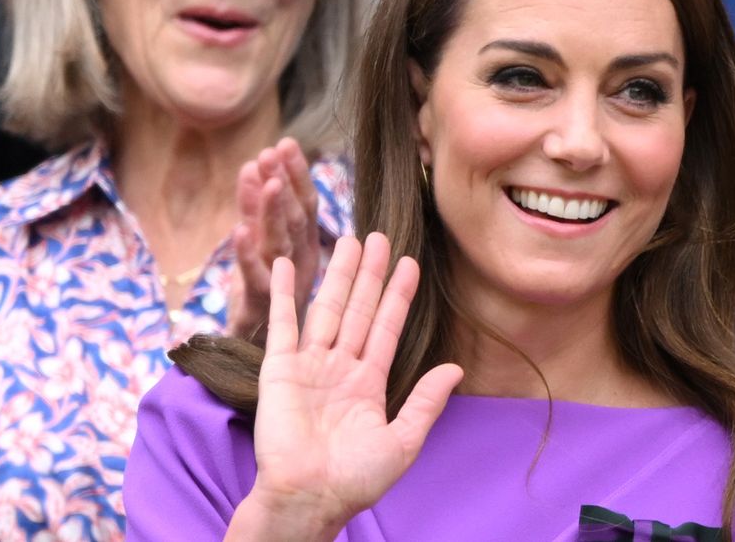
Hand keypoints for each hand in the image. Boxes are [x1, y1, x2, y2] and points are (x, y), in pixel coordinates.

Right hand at [227, 234, 462, 538]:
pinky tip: (285, 264)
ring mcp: (308, 365)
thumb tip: (455, 368)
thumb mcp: (402, 441)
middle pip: (357, 309)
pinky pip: (282, 324)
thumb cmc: (355, 480)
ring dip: (336, 274)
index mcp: (368, 383)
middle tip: (378, 236)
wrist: (308, 498)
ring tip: (347, 239)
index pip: (386, 328)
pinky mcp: (278, 369)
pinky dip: (283, 293)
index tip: (410, 264)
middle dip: (369, 274)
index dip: (398, 296)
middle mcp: (338, 368)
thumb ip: (425, 402)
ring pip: (326, 308)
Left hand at [228, 138, 319, 341]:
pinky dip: (246, 255)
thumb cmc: (261, 291)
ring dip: (273, 212)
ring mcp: (284, 285)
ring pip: (281, 244)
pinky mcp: (261, 305)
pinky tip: (238, 231)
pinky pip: (254, 278)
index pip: (307, 204)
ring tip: (266, 182)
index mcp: (305, 247)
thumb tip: (252, 164)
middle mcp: (300, 264)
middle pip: (298, 219)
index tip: (287, 143)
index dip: (297, 174)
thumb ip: (253, 209)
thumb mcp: (259, 244)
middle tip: (275, 152)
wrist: (251, 346)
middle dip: (287, 183)